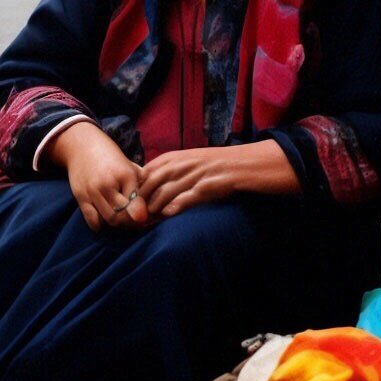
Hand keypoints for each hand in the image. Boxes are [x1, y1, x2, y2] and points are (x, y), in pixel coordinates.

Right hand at [46, 121, 148, 230]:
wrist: (82, 146)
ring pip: (110, 220)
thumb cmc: (111, 157)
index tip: (145, 218)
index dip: (144, 215)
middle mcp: (109, 184)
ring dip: (118, 224)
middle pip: (125, 215)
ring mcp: (93, 191)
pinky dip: (100, 224)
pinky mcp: (81, 197)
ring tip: (122, 220)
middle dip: (132, 222)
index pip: (138, 204)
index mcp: (126, 175)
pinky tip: (104, 218)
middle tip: (134, 222)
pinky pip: (92, 220)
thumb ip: (141, 184)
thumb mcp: (129, 166)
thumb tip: (153, 206)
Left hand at [139, 141, 301, 219]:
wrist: (248, 163)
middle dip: (140, 203)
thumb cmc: (218, 165)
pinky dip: (173, 208)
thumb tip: (148, 185)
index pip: (144, 173)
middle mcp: (181, 164)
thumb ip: (170, 172)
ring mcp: (194, 175)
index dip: (136, 190)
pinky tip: (168, 215)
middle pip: (150, 184)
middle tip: (135, 219)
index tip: (132, 205)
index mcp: (174, 157)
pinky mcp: (207, 187)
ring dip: (153, 209)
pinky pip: (185, 198)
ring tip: (147, 222)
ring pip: (163, 193)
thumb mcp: (190, 162)